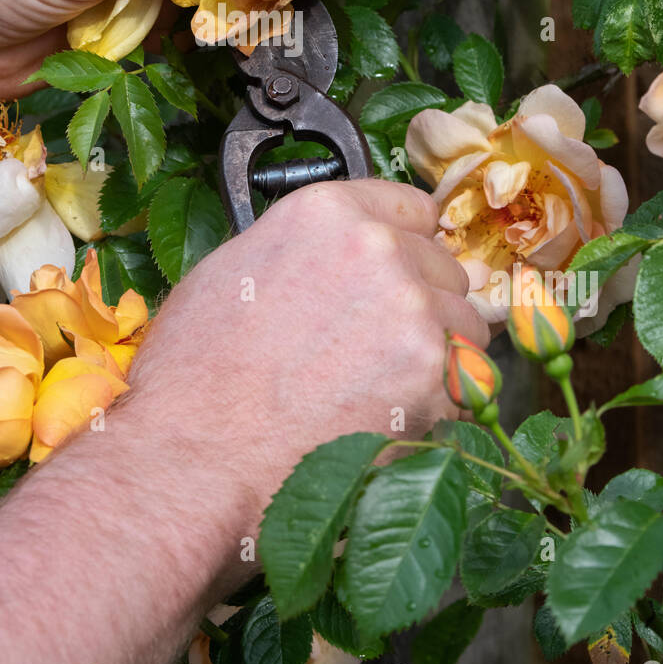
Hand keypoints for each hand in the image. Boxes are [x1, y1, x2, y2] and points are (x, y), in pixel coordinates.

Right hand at [129, 179, 488, 540]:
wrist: (196, 456)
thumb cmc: (195, 373)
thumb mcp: (232, 271)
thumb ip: (304, 251)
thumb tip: (335, 261)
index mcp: (327, 213)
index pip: (411, 207)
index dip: (403, 243)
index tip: (396, 269)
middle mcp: (379, 249)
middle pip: (442, 266)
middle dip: (420, 300)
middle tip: (373, 344)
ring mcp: (413, 312)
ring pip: (465, 324)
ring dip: (438, 351)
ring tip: (381, 387)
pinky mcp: (434, 377)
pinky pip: (467, 383)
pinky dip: (440, 402)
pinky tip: (387, 417)